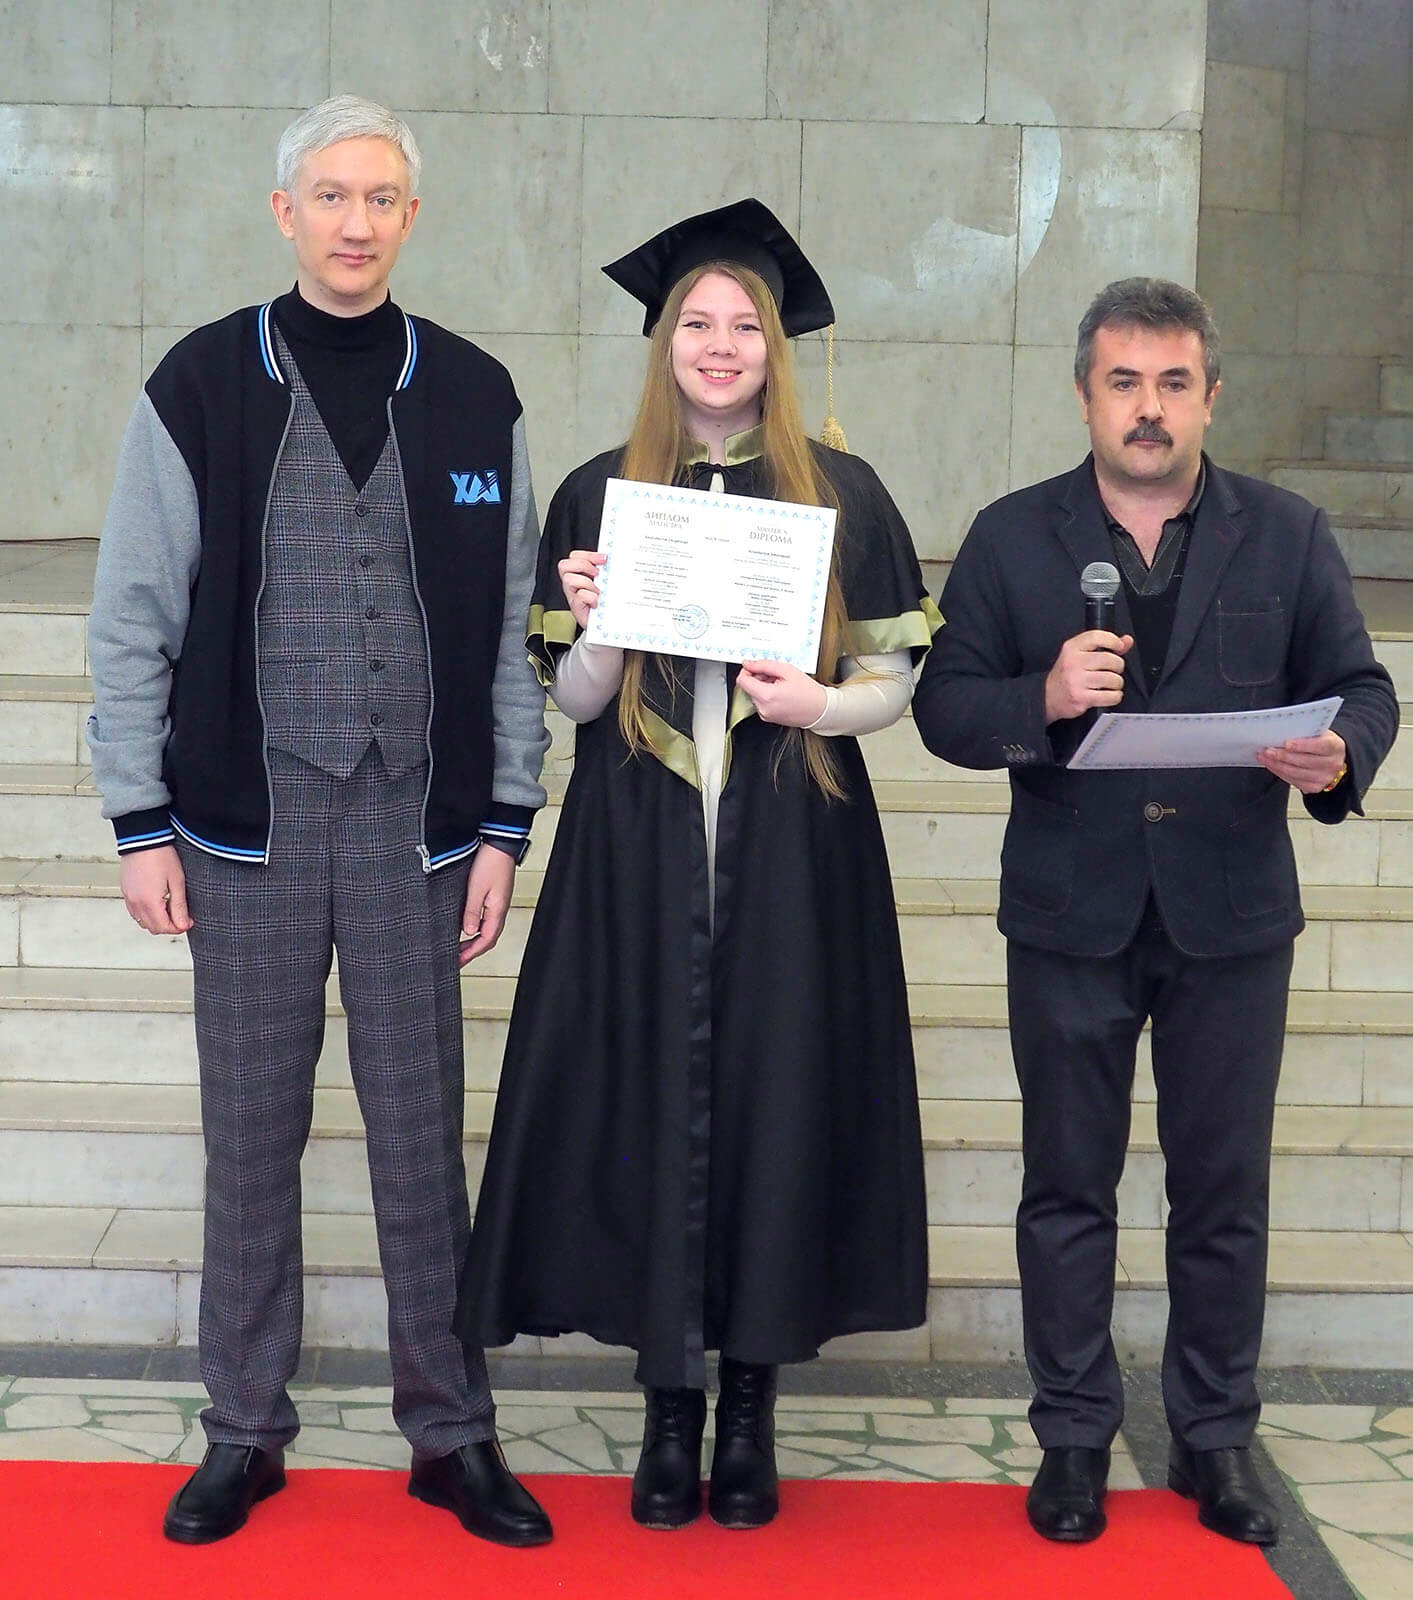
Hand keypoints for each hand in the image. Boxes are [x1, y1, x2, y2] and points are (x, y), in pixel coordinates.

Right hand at [120, 844, 192, 934]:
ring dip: (157, 920)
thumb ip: (179, 906)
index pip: (164, 928)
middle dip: (169, 926)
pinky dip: (147, 913)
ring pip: (143, 922)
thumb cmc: (161, 856)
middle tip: (181, 915)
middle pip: (153, 928)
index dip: (179, 927)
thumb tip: (183, 924)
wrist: (143, 839)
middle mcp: (136, 903)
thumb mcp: (177, 882)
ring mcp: (129, 898)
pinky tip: (157, 902)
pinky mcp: (126, 892)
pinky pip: (135, 912)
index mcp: (149, 902)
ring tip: (170, 907)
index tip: (188, 920)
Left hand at [459, 845, 515, 966]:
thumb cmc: (491, 862)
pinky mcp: (494, 897)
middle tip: (457, 959)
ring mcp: (498, 904)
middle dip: (473, 951)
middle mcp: (499, 910)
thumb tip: (468, 932)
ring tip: (460, 947)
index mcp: (497, 911)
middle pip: (488, 939)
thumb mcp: (476, 888)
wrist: (499, 844)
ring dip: (474, 941)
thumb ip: (472, 911)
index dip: (471, 953)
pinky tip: (467, 927)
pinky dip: (476, 929)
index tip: (458, 961)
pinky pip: (486, 920)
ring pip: (487, 930)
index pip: (486, 940)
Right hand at [558, 549, 605, 629]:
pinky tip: (598, 602)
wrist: (605, 626)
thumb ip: (606, 572)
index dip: (588, 555)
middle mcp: (573, 584)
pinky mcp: (576, 607)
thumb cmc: (604, 604)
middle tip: (597, 573)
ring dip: (586, 582)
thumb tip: (616, 560)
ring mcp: (572, 595)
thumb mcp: (605, 584)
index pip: (575, 557)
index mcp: (580, 575)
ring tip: (598, 590)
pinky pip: (580, 595)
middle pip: (565, 565)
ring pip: (569, 579)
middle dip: (583, 565)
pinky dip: (591, 597)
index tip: (604, 559)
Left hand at [736, 660, 829, 726]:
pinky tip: (781, 692)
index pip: (742, 680)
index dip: (747, 671)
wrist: (820, 710)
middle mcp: (763, 708)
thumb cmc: (808, 693)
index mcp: (766, 696)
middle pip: (748, 687)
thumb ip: (764, 665)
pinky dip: (768, 695)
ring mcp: (765, 715)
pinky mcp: (768, 718)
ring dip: (763, 686)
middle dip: (759, 678)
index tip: (755, 667)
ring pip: (754, 694)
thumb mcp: (787, 670)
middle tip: (776, 675)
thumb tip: (748, 664)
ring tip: (781, 684)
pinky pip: (761, 702)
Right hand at [1044, 630, 1133, 722]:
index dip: (1113, 640)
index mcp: (1071, 648)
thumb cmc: (1066, 675)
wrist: (1048, 696)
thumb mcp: (1080, 654)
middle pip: (1110, 659)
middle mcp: (1072, 663)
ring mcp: (1076, 681)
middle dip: (1118, 666)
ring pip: (1113, 679)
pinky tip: (1109, 694)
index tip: (1119, 647)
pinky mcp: (1081, 698)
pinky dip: (1115, 696)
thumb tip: (1127, 640)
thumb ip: (1105, 646)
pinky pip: (1110, 696)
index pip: (1097, 637)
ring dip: (1117, 683)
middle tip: (1113, 670)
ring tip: (1110, 684)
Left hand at [1258, 731, 1346, 794]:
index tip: (1286, 743)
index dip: (1303, 745)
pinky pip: (1293, 781)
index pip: (1320, 746)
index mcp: (1336, 747)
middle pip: (1305, 761)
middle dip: (1283, 756)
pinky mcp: (1314, 787)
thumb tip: (1282, 731)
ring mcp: (1324, 778)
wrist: (1331, 759)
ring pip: (1296, 773)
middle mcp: (1333, 764)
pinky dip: (1279, 772)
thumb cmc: (1321, 743)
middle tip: (1268, 750)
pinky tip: (1271, 765)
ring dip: (1277, 765)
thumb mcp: (1319, 733)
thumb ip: (1306, 732)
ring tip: (1264, 756)